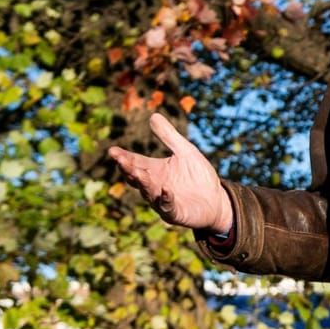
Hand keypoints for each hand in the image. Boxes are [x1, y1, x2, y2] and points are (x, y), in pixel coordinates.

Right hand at [108, 112, 231, 233]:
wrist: (216, 200)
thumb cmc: (198, 176)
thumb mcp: (186, 151)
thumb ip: (169, 136)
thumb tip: (153, 115)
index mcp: (154, 170)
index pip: (135, 161)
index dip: (123, 157)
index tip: (113, 151)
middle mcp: (154, 185)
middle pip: (136, 177)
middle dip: (128, 169)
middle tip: (121, 160)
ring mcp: (162, 201)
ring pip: (148, 192)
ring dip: (143, 183)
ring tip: (136, 172)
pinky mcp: (175, 213)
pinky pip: (168, 206)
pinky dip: (165, 199)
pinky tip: (166, 190)